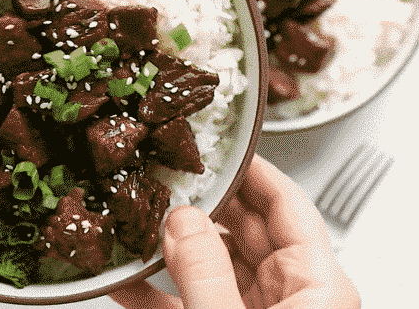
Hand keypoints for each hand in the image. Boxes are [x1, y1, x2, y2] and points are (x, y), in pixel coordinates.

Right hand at [110, 154, 359, 308]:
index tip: (216, 143)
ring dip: (169, 247)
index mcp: (315, 286)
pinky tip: (122, 279)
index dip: (252, 168)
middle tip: (162, 178)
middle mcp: (289, 297)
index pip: (287, 204)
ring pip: (211, 264)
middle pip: (244, 228)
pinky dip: (152, 290)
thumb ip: (204, 271)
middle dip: (200, 203)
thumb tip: (180, 218)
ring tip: (136, 223)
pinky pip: (184, 301)